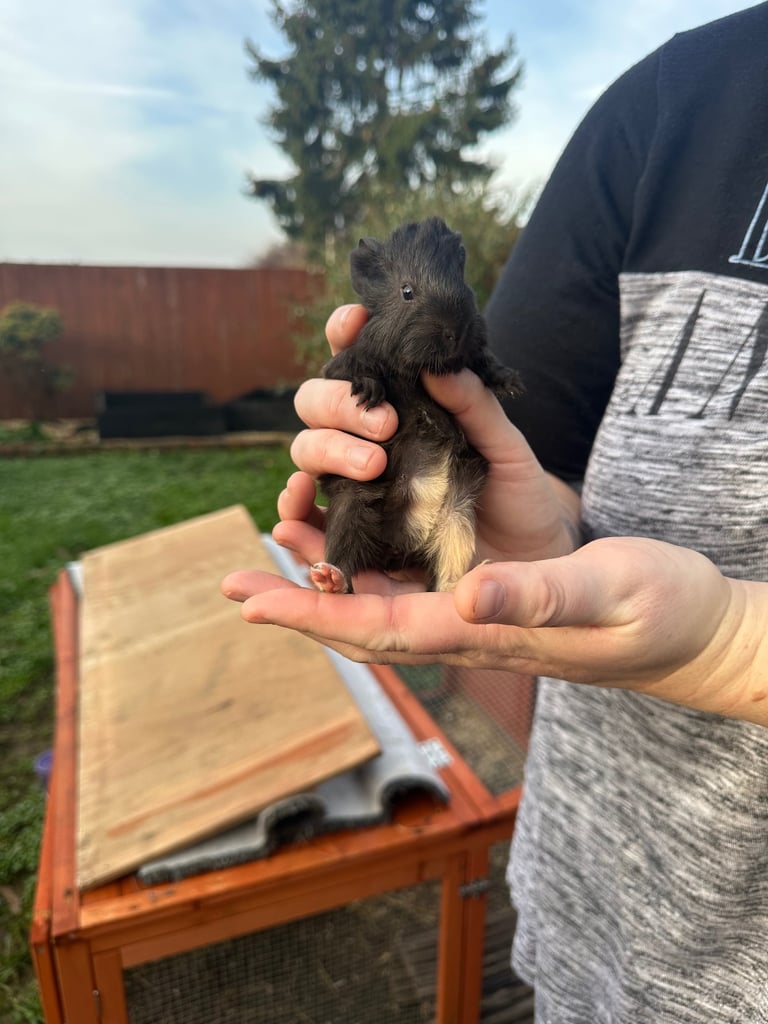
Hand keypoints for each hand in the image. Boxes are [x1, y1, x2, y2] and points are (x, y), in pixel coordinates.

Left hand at [221, 537, 767, 724]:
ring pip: (383, 609)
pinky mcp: (494, 602)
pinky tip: (351, 549)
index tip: (253, 600)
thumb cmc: (658, 611)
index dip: (313, 616)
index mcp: (486, 631)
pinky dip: (372, 571)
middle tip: (235, 585)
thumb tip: (465, 598)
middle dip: (298, 606)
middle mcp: (469, 630)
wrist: (691, 631)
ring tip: (277, 556)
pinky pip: (415, 592)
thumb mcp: (604, 592)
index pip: (381, 630)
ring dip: (326, 587)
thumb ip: (538, 599)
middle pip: (364, 626)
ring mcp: (479, 619)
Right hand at [277, 304, 579, 571]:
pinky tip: (299, 514)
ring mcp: (356, 486)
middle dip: (340, 404)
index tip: (355, 321)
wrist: (527, 560)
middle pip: (318, 404)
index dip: (346, 334)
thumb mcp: (506, 447)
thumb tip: (437, 363)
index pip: (359, 360)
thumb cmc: (516, 493)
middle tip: (386, 424)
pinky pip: (308, 524)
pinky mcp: (355, 535)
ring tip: (371, 466)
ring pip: (308, 453)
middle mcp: (368, 440)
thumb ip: (474, 405)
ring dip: (325, 450)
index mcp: (402, 406)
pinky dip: (295, 515)